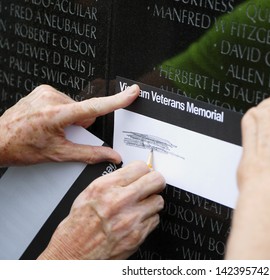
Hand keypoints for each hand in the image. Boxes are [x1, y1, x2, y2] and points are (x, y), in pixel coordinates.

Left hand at [0, 84, 138, 165]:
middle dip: (81, 124)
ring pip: (75, 106)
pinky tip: (49, 122)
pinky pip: (64, 101)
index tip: (131, 92)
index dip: (118, 100)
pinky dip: (63, 112)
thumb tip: (112, 156)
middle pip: (85, 111)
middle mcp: (52, 98)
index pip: (96, 107)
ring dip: (71, 119)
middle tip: (65, 135)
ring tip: (54, 129)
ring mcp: (46, 92)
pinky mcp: (43, 90)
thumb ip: (90, 155)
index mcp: (57, 114)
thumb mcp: (59, 155)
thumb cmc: (21, 147)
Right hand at [38, 161, 165, 259]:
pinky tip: (137, 221)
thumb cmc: (79, 225)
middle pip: (156, 181)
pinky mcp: (138, 234)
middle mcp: (120, 201)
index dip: (144, 170)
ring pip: (158, 201)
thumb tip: (132, 173)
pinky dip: (148, 220)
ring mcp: (131, 218)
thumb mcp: (90, 193)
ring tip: (141, 206)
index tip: (144, 174)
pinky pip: (155, 219)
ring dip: (152, 203)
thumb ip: (113, 181)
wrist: (74, 252)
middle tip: (151, 186)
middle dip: (155, 182)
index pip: (141, 167)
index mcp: (106, 187)